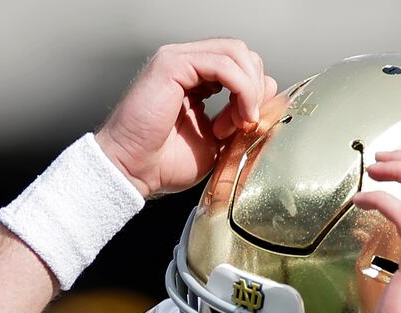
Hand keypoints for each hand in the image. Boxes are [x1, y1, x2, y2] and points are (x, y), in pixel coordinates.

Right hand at [96, 40, 276, 199]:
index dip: (254, 92)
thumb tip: (267, 95)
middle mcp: (186, 64)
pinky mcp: (172, 64)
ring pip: (235, 52)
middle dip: (255, 86)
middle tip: (247, 122)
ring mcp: (178, 60)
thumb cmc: (163, 162)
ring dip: (250, 88)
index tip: (248, 126)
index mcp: (195, 79)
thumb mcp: (217, 141)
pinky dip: (241, 89)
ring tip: (243, 120)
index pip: (239, 65)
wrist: (133, 172)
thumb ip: (240, 117)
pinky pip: (222, 64)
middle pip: (240, 52)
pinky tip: (237, 115)